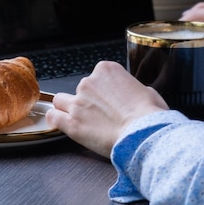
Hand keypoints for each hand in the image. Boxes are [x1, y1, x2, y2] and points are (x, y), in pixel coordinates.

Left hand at [45, 61, 167, 156]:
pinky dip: (55, 120)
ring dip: (69, 108)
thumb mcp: (148, 92)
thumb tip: (133, 95)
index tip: (111, 101)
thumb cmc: (150, 115)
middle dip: (89, 101)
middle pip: (82, 89)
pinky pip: (54, 117)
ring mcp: (78, 102)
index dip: (104, 91)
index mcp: (107, 70)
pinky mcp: (71, 123)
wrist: (143, 134)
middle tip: (102, 116)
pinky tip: (60, 124)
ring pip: (62, 101)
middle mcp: (89, 82)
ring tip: (82, 121)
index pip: (98, 76)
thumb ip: (132, 89)